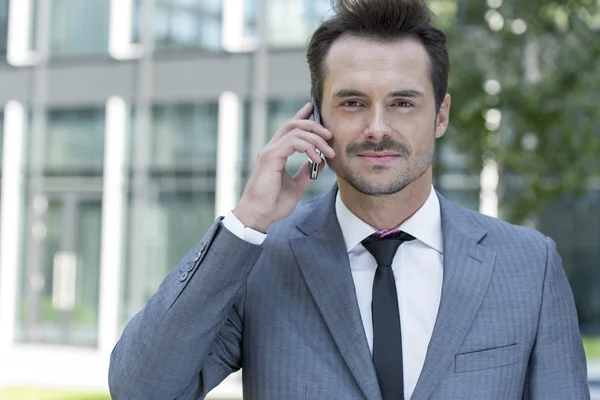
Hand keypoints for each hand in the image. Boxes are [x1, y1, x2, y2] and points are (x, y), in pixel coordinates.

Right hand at [234, 102, 335, 232]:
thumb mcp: (296, 186)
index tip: (313, 109)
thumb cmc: (273, 204)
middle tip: (329, 134)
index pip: (289, 129)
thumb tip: (320, 162)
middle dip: (312, 124)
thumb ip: (306, 173)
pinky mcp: (270, 157)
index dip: (302, 116)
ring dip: (315, 138)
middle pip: (292, 124)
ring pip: (294, 130)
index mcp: (276, 153)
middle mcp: (271, 149)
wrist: (259, 215)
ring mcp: (270, 151)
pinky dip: (308, 147)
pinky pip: (293, 142)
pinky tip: (317, 158)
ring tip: (328, 151)